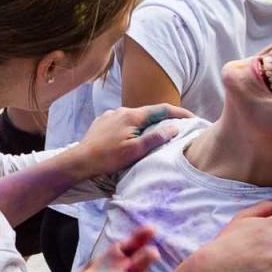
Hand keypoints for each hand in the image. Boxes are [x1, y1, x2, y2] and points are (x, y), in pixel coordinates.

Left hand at [72, 104, 190, 179]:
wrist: (79, 161)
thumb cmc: (107, 158)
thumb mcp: (136, 150)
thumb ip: (156, 138)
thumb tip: (173, 127)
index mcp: (132, 116)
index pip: (161, 109)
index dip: (179, 113)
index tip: (193, 118)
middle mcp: (121, 111)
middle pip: (149, 112)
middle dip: (164, 118)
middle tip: (178, 127)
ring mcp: (110, 116)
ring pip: (135, 118)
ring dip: (147, 124)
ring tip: (156, 134)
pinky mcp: (102, 123)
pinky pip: (123, 122)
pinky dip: (134, 127)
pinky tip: (134, 137)